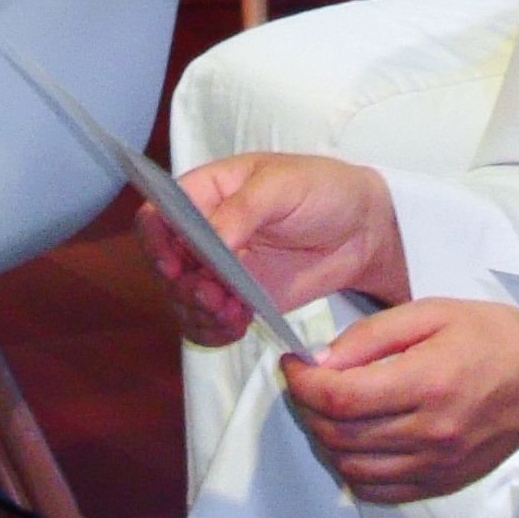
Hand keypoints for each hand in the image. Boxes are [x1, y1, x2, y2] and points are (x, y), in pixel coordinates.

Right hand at [136, 154, 407, 346]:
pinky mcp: (239, 299)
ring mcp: (220, 270)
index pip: (158, 215)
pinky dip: (214, 331)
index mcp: (205, 192)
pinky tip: (238, 325)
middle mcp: (203, 232)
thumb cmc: (322, 189)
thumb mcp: (283, 186)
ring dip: (198, 313)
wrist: (363, 229)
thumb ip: (242, 210)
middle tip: (215, 296)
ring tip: (232, 313)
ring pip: (182, 300)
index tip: (175, 266)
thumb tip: (211, 241)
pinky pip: (209, 323)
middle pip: (165, 265)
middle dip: (182, 287)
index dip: (155, 242)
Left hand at [281, 296, 518, 502]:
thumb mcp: (432, 313)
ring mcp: (436, 463)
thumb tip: (322, 361)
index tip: (293, 366)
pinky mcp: (441, 482)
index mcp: (428, 382)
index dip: (302, 383)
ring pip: (350, 465)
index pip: (340, 397)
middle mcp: (430, 431)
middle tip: (308, 383)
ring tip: (330, 409)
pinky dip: (352, 469)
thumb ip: (371, 337)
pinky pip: (377, 490)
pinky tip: (355, 441)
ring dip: (325, 438)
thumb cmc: (495, 340)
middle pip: (338, 433)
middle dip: (307, 407)